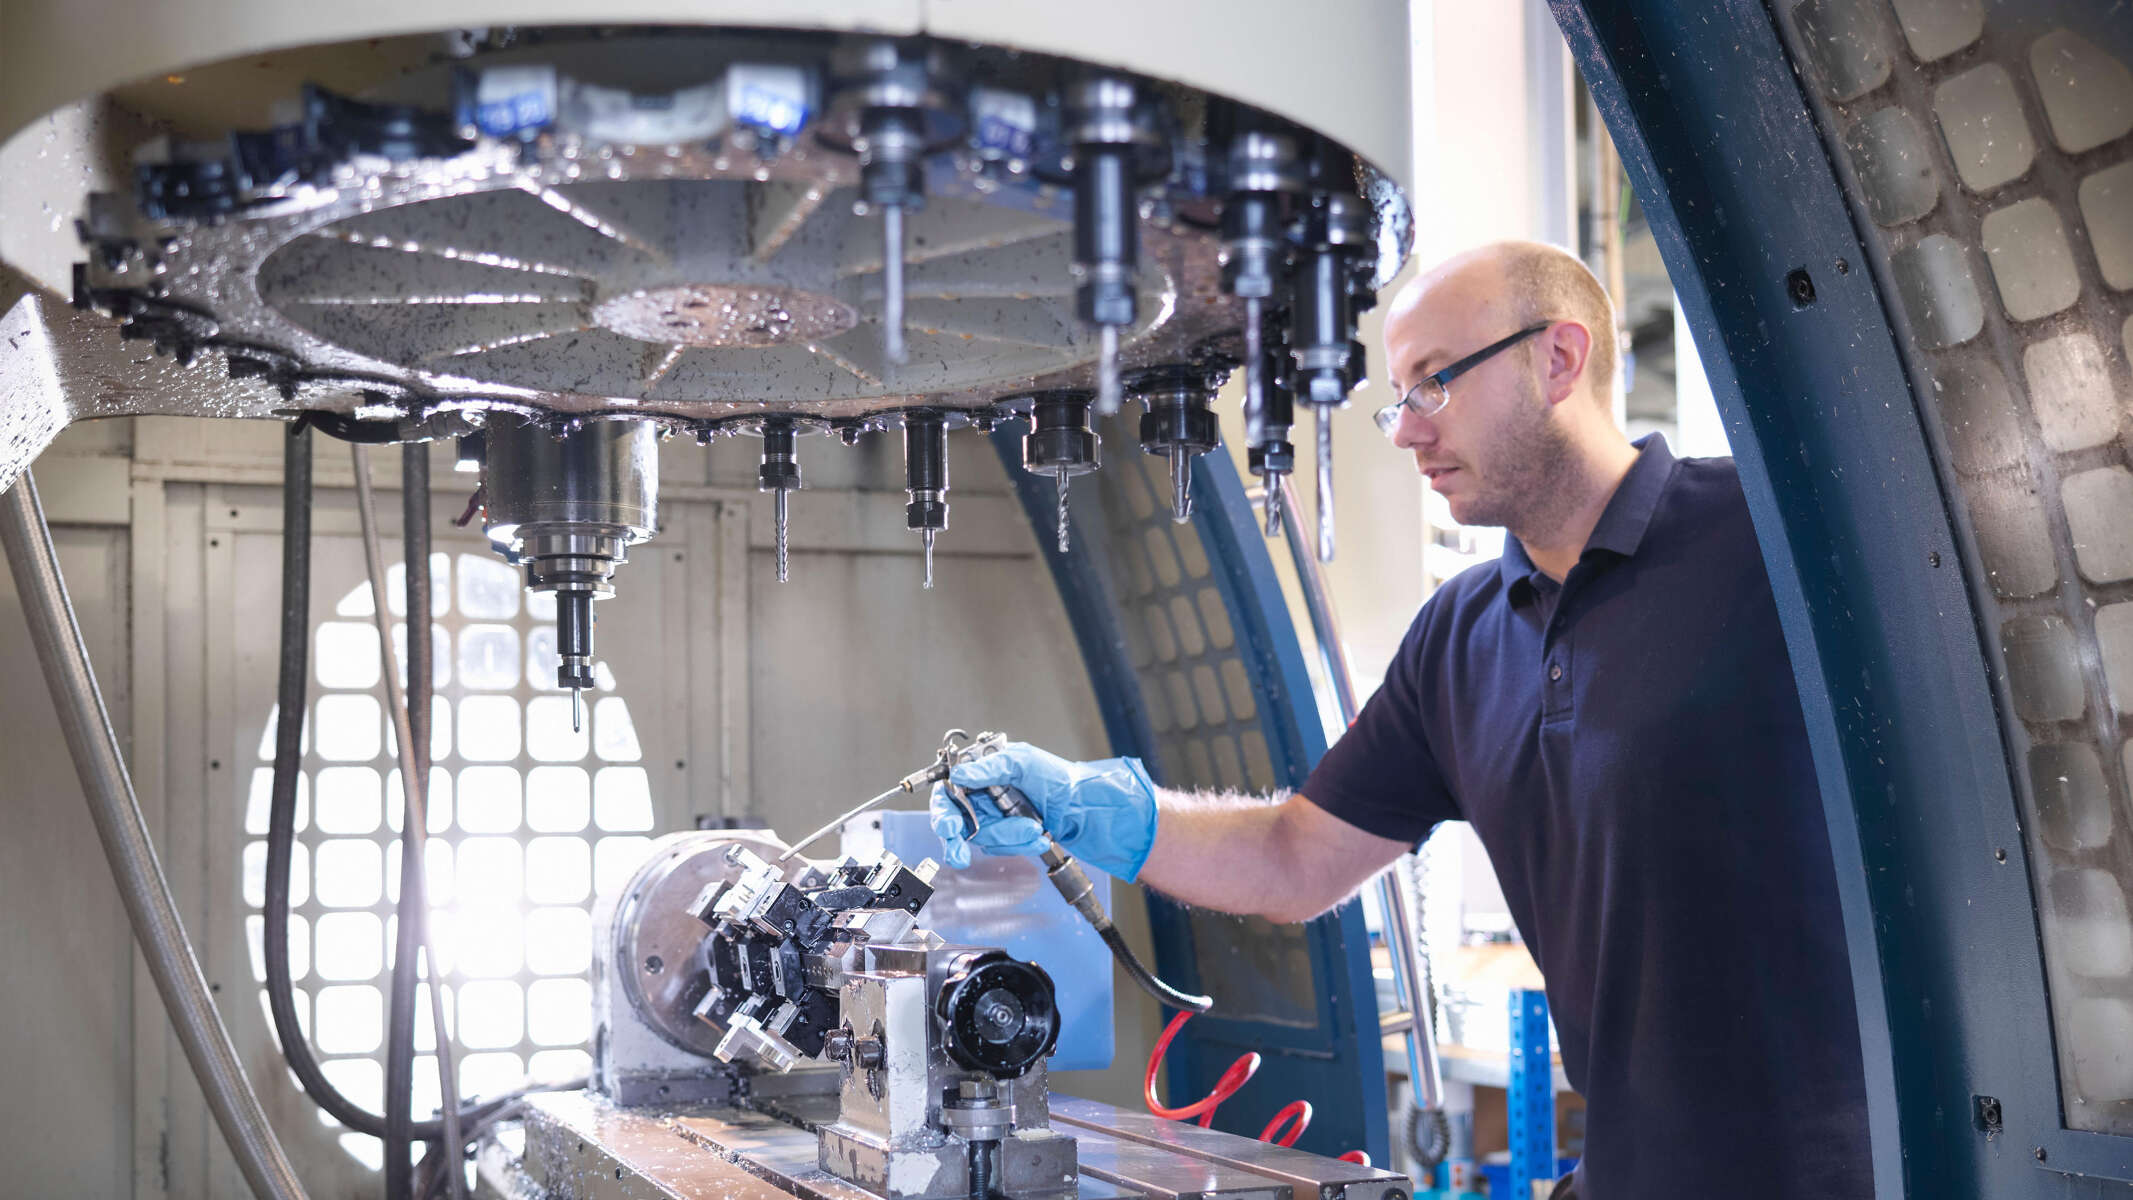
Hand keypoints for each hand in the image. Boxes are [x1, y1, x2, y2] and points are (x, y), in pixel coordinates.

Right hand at [928, 741, 1157, 880]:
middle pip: (954, 821)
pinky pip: (1002, 847)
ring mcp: (995, 819)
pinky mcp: (1009, 837)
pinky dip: (1019, 843)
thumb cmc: (1056, 777)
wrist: (1084, 806)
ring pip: (982, 838)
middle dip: (955, 839)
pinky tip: (1038, 835)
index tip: (950, 825)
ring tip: (1033, 827)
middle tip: (959, 852)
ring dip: (1007, 836)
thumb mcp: (1022, 762)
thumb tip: (958, 775)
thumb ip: (988, 768)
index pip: (948, 792)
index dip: (943, 810)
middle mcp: (983, 797)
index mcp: (981, 773)